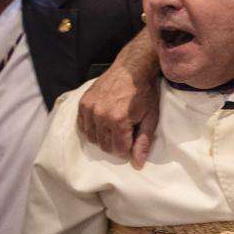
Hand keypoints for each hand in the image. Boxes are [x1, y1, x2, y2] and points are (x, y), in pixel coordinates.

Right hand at [76, 33, 161, 167]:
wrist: (133, 68)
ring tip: (115, 127)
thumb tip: (137, 165)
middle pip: (104, 145)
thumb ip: (143, 141)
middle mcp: (100, 115)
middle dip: (116, 144)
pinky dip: (91, 128)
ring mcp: (90, 108)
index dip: (128, 148)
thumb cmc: (145, 92)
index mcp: (118, 120)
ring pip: (92, 138)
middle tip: (126, 133)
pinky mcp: (83, 102)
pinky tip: (102, 123)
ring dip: (103, 137)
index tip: (133, 139)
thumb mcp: (151, 117)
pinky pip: (82, 125)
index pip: (119, 149)